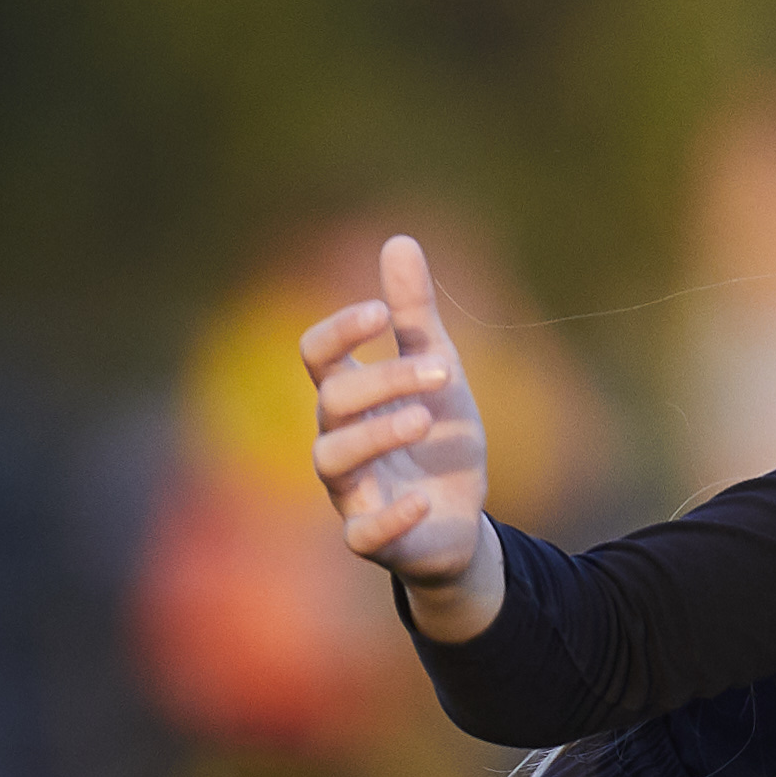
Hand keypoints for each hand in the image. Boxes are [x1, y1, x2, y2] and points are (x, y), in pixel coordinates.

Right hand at [305, 235, 498, 639]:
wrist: (458, 517)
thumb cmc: (433, 438)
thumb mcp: (436, 369)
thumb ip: (415, 315)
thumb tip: (399, 240)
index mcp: (349, 396)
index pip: (317, 355)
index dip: (340, 330)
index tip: (380, 312)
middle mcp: (338, 439)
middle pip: (333, 399)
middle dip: (385, 379)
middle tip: (443, 371)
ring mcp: (350, 490)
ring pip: (332, 458)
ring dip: (377, 434)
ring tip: (425, 419)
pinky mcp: (370, 537)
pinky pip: (361, 533)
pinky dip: (389, 517)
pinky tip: (424, 499)